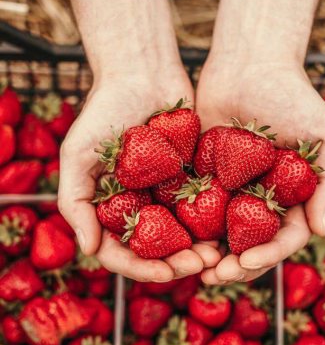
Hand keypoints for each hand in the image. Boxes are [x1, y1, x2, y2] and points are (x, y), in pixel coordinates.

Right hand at [58, 68, 220, 281]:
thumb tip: (87, 250)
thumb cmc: (104, 109)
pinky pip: (205, 209)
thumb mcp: (78, 153)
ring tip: (218, 254)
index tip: (166, 273)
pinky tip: (229, 231)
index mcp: (109, 208)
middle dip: (177, 264)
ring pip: (184, 236)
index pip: (121, 252)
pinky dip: (216, 224)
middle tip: (200, 264)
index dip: (142, 268)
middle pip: (156, 251)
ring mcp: (165, 196)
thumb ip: (75, 201)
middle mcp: (137, 207)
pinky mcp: (192, 180)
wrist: (143, 71)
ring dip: (199, 250)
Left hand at [196, 59, 324, 283]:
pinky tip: (174, 239)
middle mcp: (262, 198)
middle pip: (251, 244)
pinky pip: (195, 208)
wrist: (249, 61)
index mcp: (292, 195)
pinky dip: (187, 227)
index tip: (246, 263)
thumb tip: (320, 231)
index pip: (284, 237)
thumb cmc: (292, 94)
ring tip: (193, 267)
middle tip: (213, 276)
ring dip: (209, 255)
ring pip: (221, 233)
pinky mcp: (204, 176)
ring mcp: (232, 189)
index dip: (268, 254)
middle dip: (235, 265)